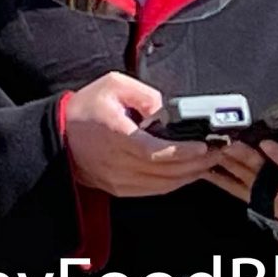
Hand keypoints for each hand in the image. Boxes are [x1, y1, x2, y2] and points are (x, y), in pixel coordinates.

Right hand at [63, 73, 220, 197]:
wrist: (59, 135)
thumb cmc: (85, 109)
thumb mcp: (112, 85)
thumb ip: (143, 94)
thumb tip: (169, 110)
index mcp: (114, 134)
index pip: (154, 151)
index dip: (182, 152)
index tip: (203, 146)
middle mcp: (116, 161)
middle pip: (166, 170)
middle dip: (197, 162)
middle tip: (217, 151)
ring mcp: (118, 178)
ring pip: (165, 184)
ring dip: (190, 175)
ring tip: (208, 162)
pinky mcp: (120, 188)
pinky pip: (156, 190)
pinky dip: (176, 183)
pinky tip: (188, 173)